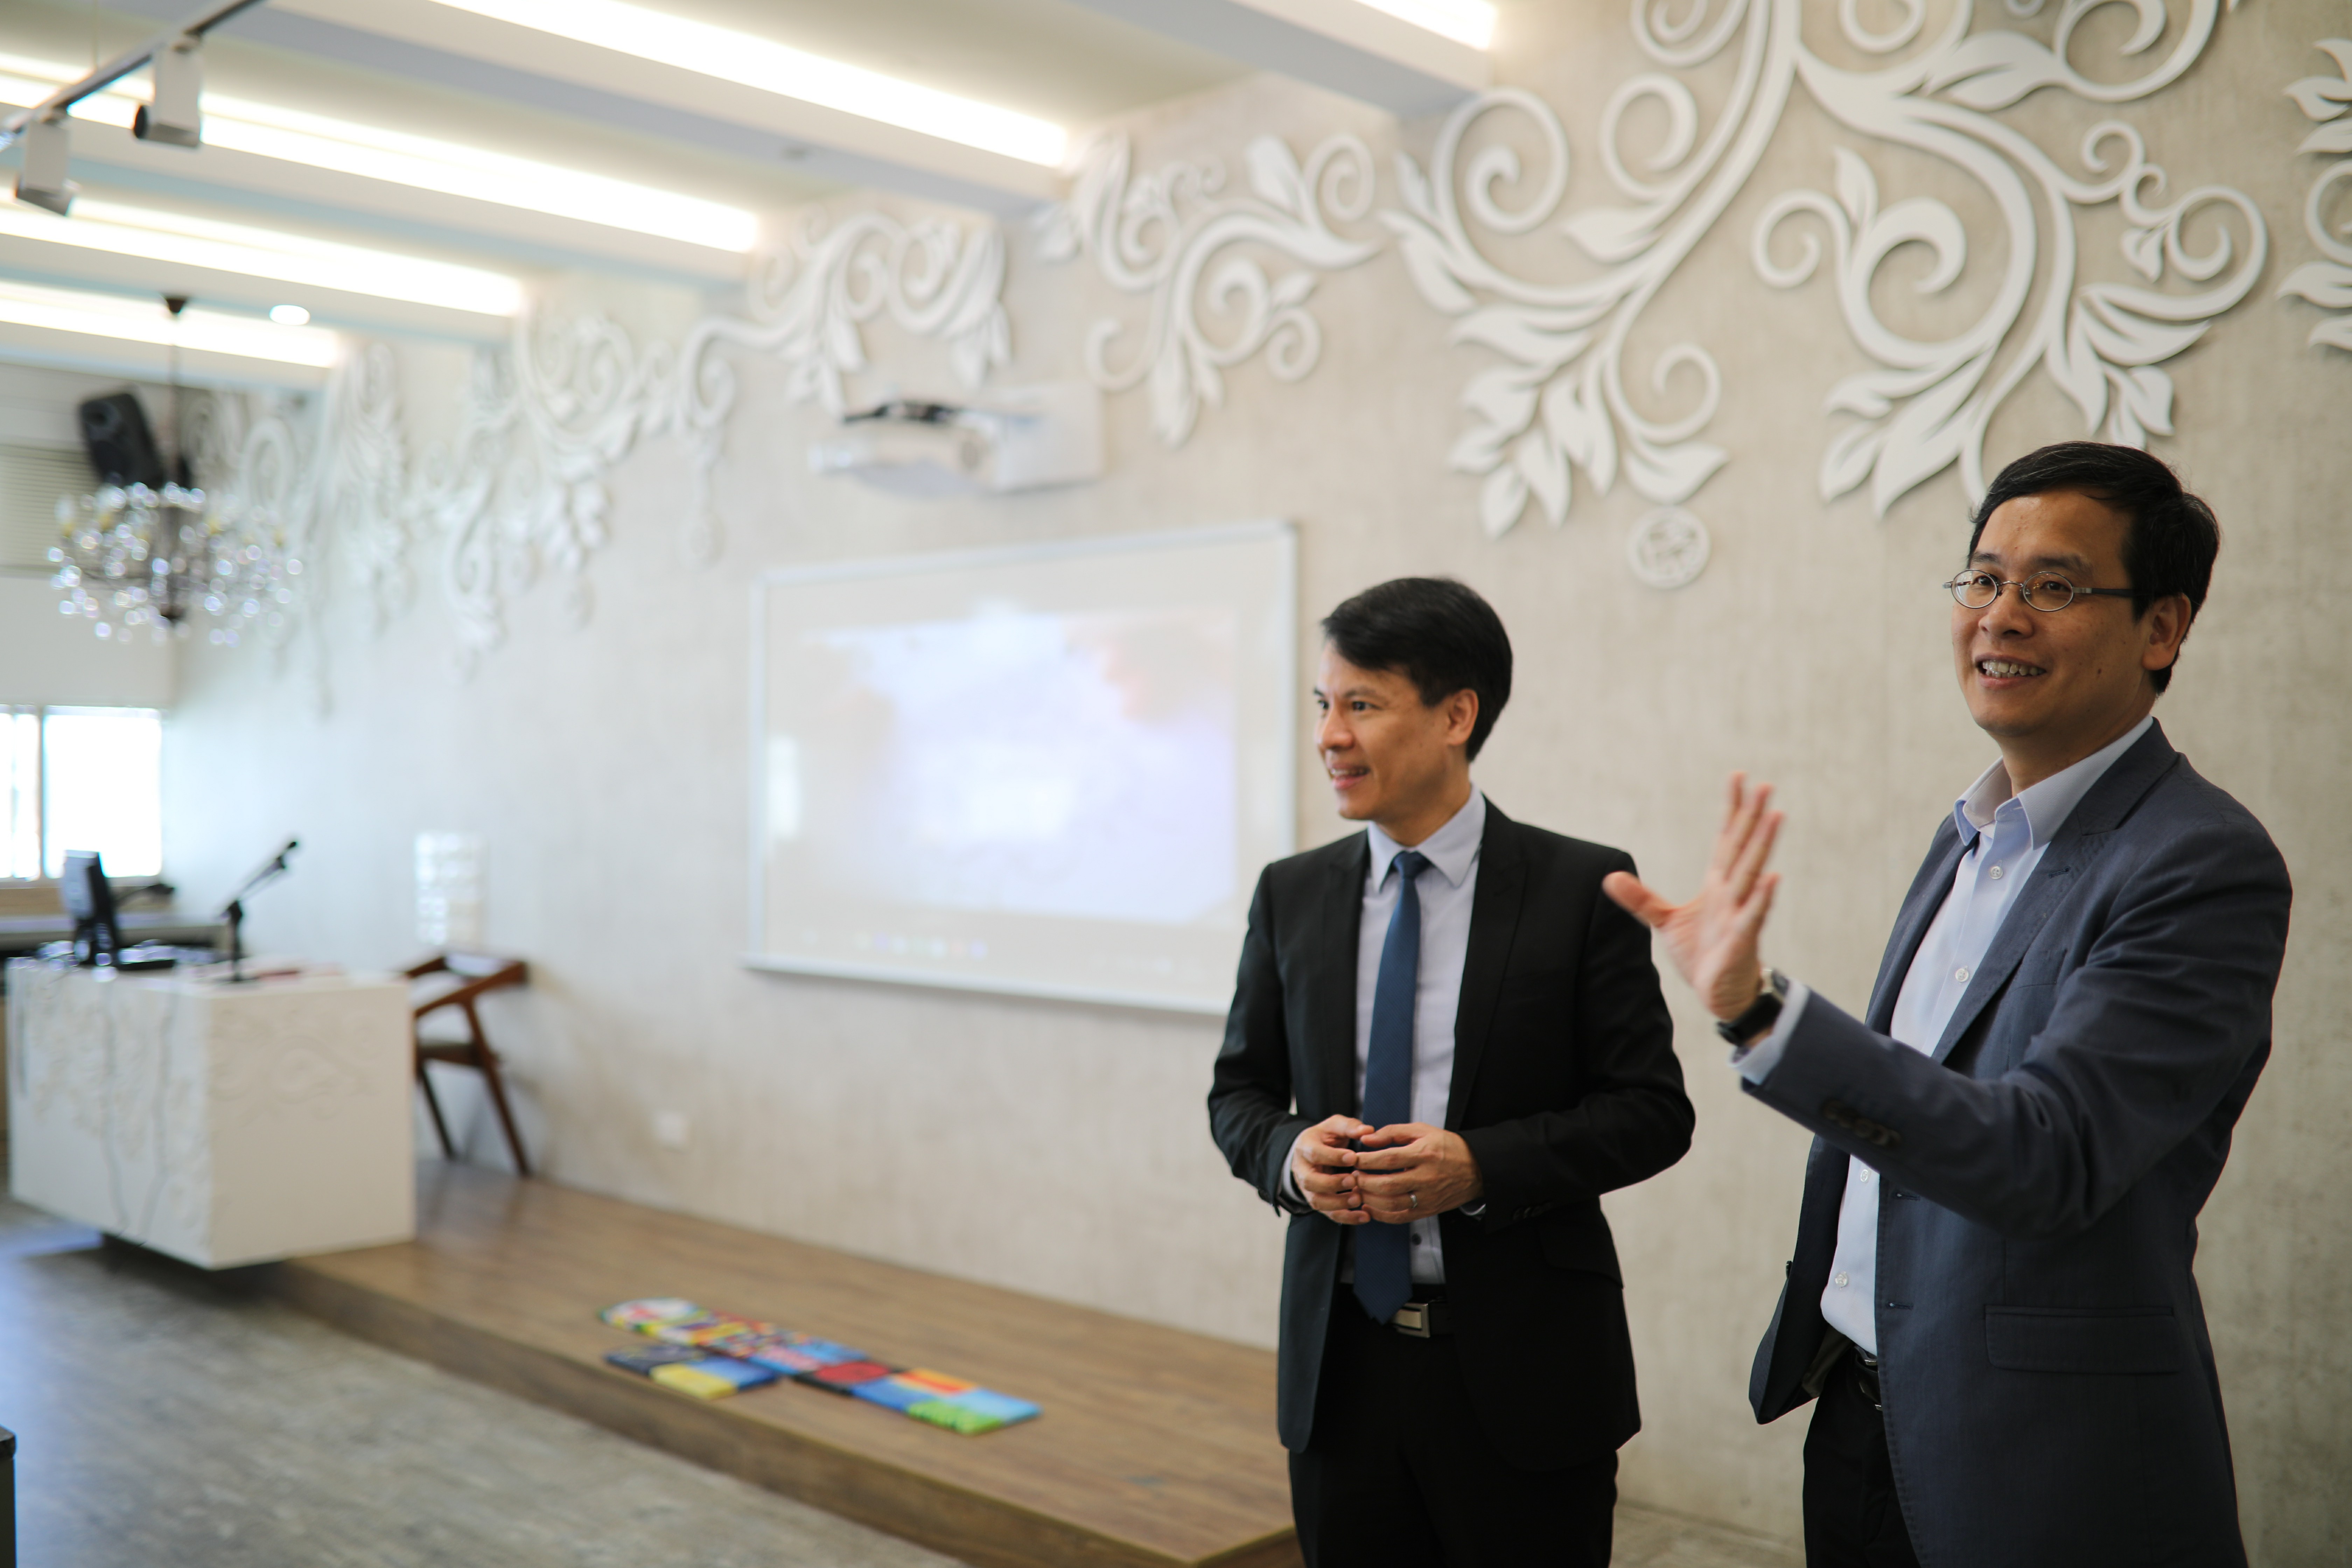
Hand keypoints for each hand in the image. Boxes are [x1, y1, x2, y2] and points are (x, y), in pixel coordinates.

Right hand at [1293, 1115, 1375, 1224]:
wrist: (1312, 1151)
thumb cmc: (1327, 1137)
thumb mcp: (1335, 1126)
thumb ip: (1350, 1126)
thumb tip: (1368, 1131)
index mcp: (1305, 1147)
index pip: (1315, 1154)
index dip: (1333, 1157)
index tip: (1353, 1157)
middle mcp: (1302, 1169)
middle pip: (1310, 1181)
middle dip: (1332, 1183)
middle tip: (1353, 1181)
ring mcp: (1308, 1188)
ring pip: (1317, 1201)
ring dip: (1338, 1203)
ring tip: (1359, 1199)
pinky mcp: (1318, 1201)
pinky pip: (1328, 1213)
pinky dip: (1346, 1217)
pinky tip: (1364, 1216)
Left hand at [1351, 1123, 1483, 1221]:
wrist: (1476, 1168)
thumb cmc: (1447, 1147)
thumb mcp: (1422, 1131)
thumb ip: (1393, 1132)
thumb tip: (1366, 1140)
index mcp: (1424, 1154)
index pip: (1389, 1158)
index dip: (1367, 1160)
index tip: (1354, 1159)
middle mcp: (1426, 1177)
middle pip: (1388, 1184)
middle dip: (1365, 1181)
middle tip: (1354, 1176)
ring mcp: (1428, 1196)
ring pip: (1392, 1203)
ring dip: (1370, 1198)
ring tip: (1359, 1190)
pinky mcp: (1428, 1210)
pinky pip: (1400, 1217)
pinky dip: (1381, 1215)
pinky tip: (1370, 1206)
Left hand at [1603, 771, 1782, 1021]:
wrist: (1718, 991)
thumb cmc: (1702, 953)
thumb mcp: (1665, 921)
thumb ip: (1641, 899)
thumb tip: (1610, 877)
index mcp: (1717, 884)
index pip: (1726, 838)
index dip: (1731, 809)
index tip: (1739, 777)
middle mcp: (1732, 893)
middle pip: (1742, 848)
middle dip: (1753, 817)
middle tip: (1765, 785)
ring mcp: (1739, 914)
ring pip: (1751, 873)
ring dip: (1763, 845)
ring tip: (1775, 815)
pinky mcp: (1742, 939)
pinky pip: (1753, 915)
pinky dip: (1761, 897)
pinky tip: (1772, 876)